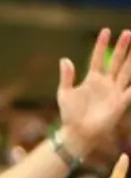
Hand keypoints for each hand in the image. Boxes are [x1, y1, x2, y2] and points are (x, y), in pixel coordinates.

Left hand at [57, 28, 130, 153]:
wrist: (77, 133)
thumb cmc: (69, 115)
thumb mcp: (64, 93)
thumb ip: (66, 77)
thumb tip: (64, 59)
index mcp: (92, 79)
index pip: (98, 58)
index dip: (101, 45)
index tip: (105, 31)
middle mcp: (106, 83)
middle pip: (116, 61)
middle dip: (122, 47)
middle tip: (127, 32)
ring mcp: (114, 91)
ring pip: (126, 71)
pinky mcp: (121, 102)